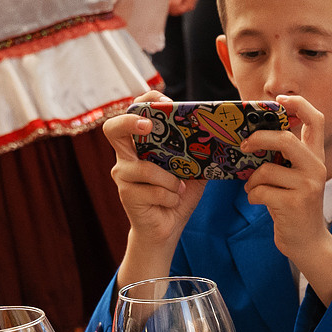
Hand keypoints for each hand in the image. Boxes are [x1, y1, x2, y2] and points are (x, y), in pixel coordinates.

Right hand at [106, 93, 202, 286]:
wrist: (166, 229)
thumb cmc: (177, 196)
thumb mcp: (192, 172)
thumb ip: (196, 153)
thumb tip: (219, 136)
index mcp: (141, 145)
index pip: (134, 113)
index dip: (145, 101)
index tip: (165, 102)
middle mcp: (126, 156)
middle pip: (113, 129)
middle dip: (130, 122)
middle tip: (148, 125)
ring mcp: (123, 175)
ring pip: (147, 169)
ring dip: (172, 181)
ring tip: (180, 189)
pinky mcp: (127, 194)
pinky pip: (157, 191)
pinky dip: (172, 197)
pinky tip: (172, 203)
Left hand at [238, 95, 331, 304]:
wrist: (308, 243)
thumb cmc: (294, 206)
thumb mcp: (296, 177)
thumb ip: (285, 156)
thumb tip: (252, 136)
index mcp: (316, 157)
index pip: (316, 119)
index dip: (298, 103)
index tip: (278, 99)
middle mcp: (316, 168)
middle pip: (285, 139)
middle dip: (259, 140)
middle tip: (244, 147)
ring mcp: (307, 186)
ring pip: (266, 170)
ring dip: (252, 181)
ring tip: (254, 189)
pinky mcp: (294, 204)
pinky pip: (260, 191)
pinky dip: (253, 197)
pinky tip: (259, 203)